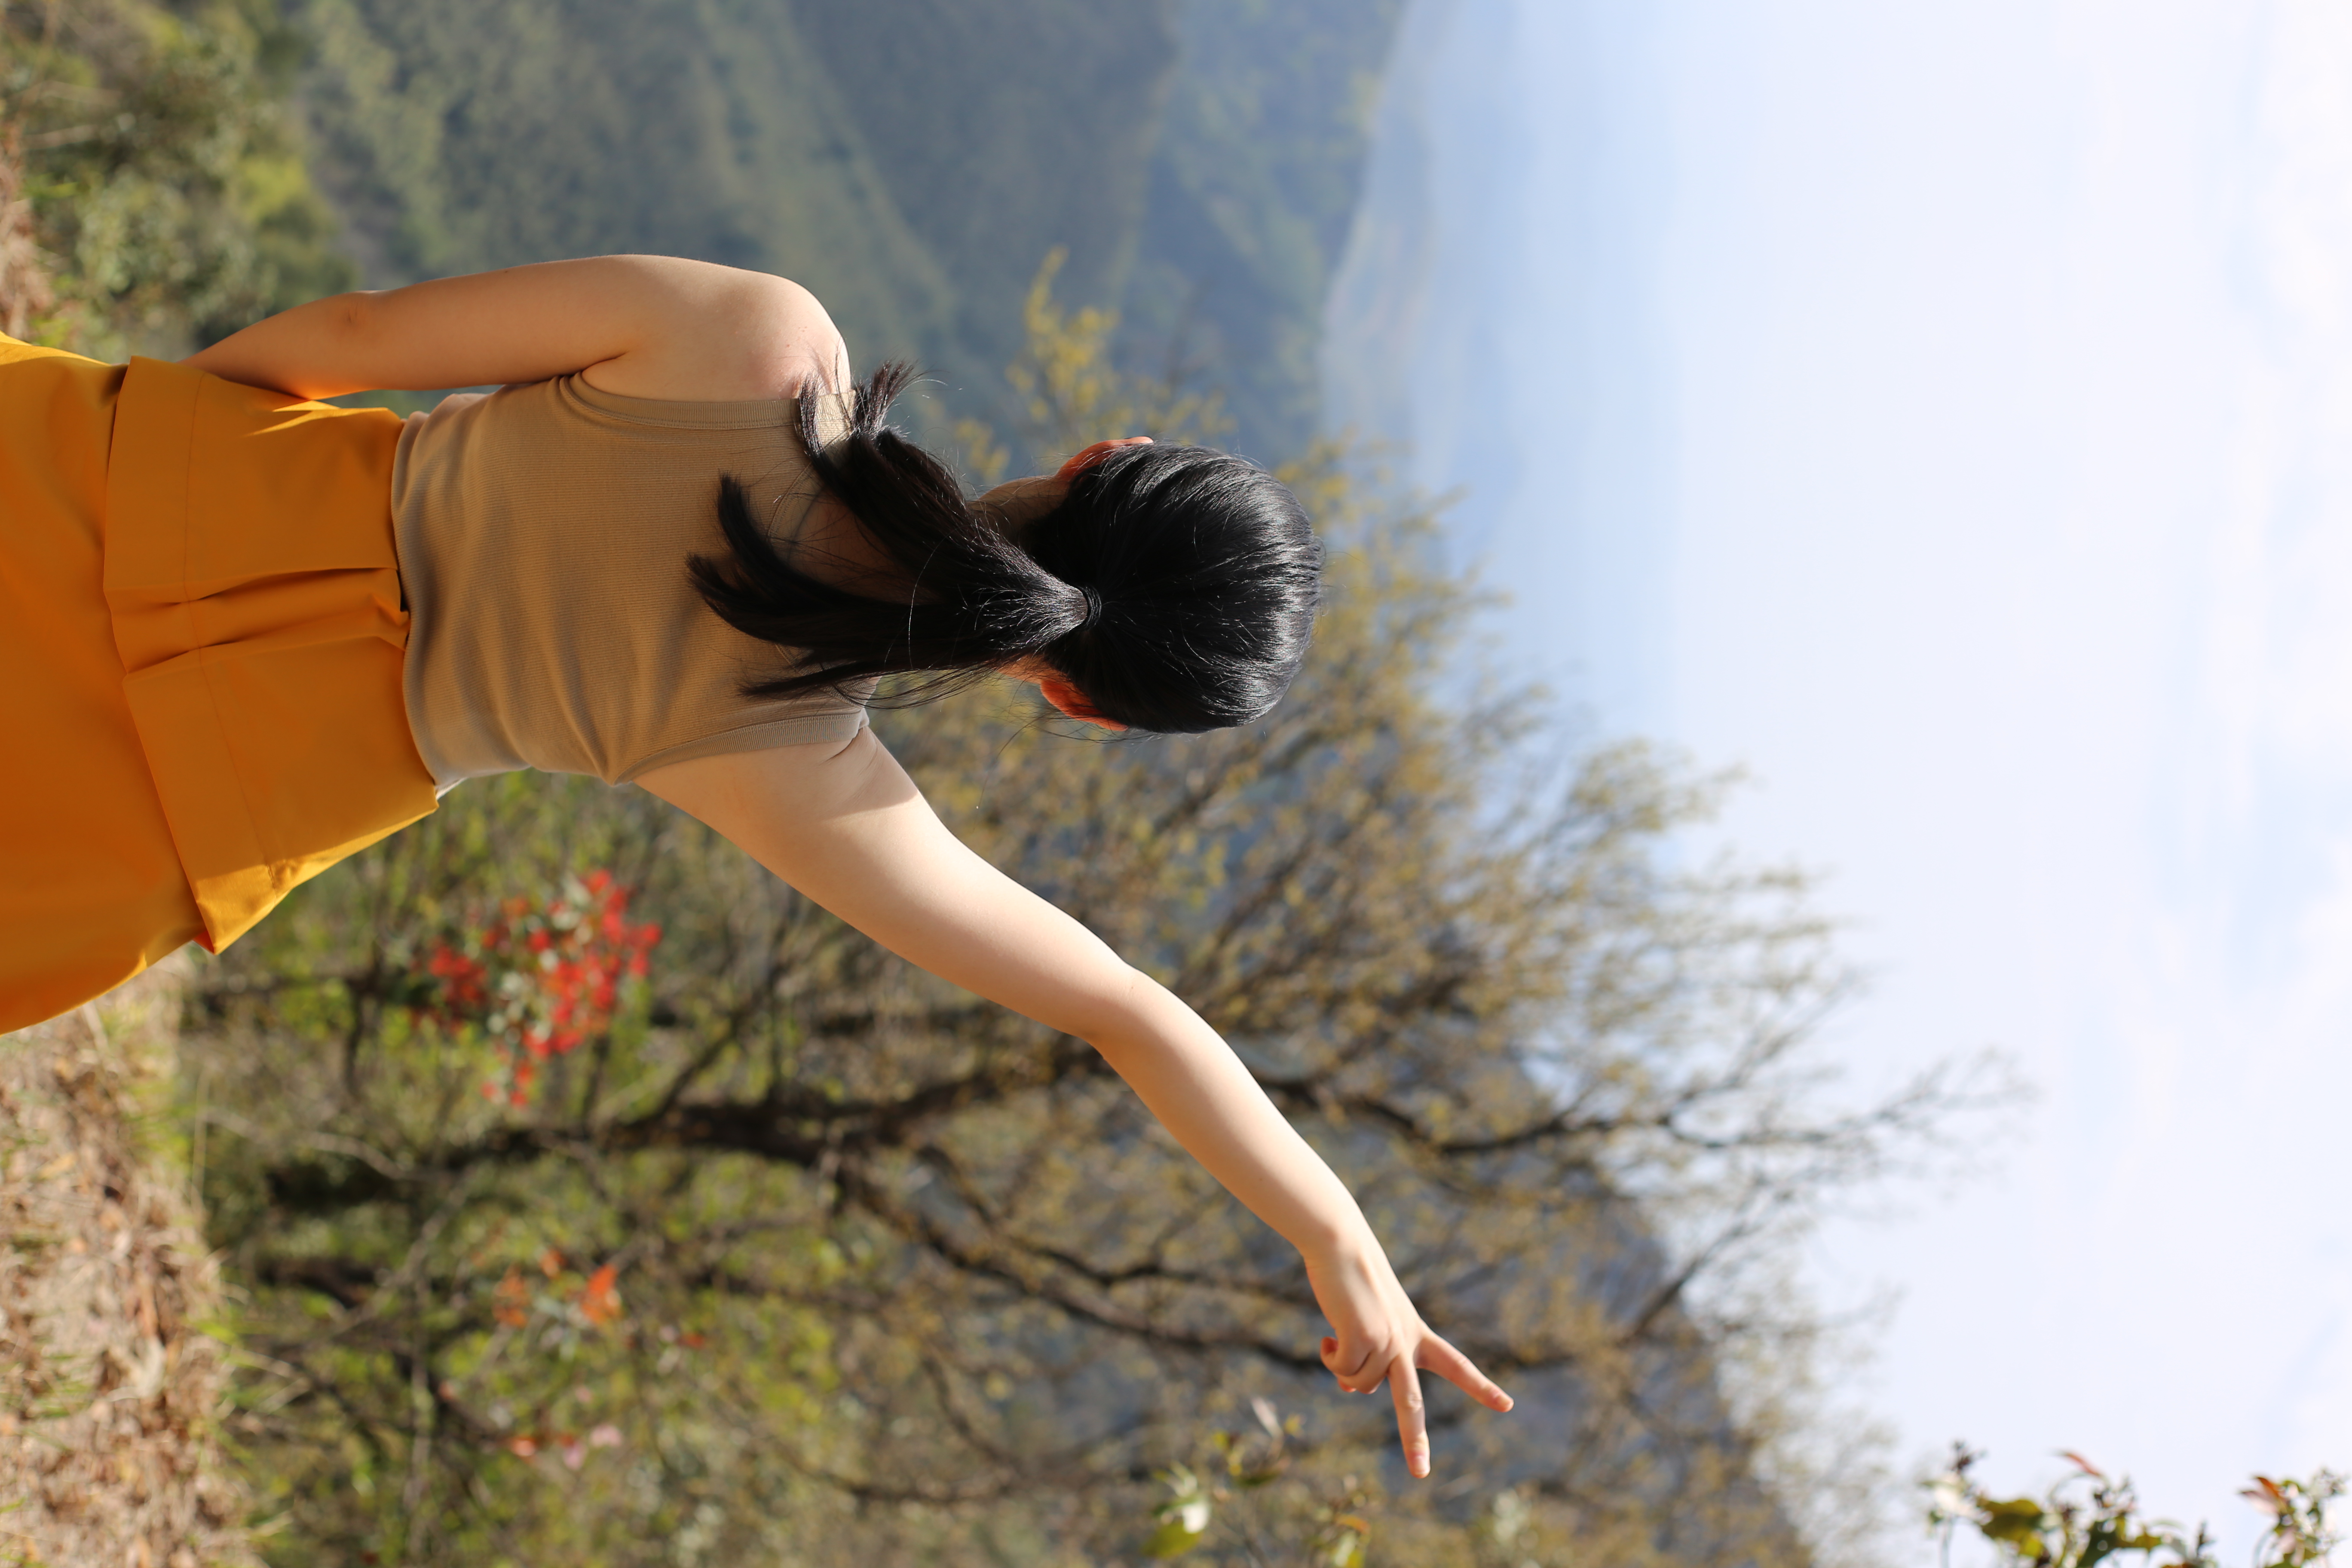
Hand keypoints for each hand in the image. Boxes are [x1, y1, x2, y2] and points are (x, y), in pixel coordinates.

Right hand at [1304, 1233, 1512, 1478]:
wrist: (1342, 1245)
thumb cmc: (1355, 1281)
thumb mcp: (1368, 1324)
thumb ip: (1368, 1358)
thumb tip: (1349, 1390)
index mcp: (1418, 1333)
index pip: (1456, 1364)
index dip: (1480, 1386)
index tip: (1506, 1405)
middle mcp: (1406, 1342)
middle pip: (1411, 1403)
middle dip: (1415, 1441)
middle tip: (1420, 1474)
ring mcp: (1386, 1342)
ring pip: (1358, 1384)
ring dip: (1341, 1365)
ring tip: (1337, 1333)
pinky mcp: (1361, 1339)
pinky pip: (1341, 1370)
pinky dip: (1329, 1356)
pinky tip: (1327, 1332)